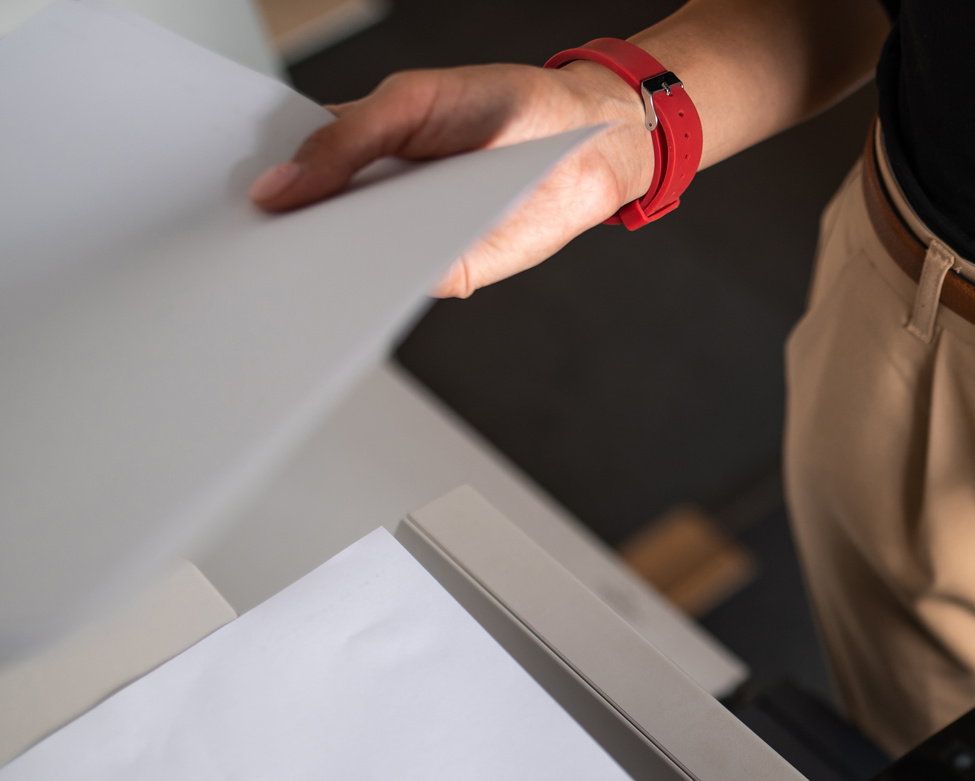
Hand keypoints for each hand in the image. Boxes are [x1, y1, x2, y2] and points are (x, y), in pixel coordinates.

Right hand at [248, 62, 652, 296]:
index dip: (243, 187)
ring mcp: (407, 241)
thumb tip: (278, 186)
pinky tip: (344, 290)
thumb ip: (347, 139)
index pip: (283, 173)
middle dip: (265, 244)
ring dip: (312, 277)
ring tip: (269, 278)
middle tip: (220, 253)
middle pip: (305, 231)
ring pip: (346, 270)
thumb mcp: (412, 102)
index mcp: (354, 150)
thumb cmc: (506, 107)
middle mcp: (373, 202)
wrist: (586, 145)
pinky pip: (398, 291)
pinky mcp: (446, 274)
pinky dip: (372, 293)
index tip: (196, 200)